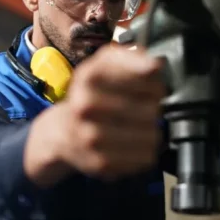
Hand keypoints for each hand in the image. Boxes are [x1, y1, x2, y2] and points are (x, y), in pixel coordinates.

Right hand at [25, 46, 164, 183]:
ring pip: (151, 134)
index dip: (156, 82)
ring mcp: (91, 136)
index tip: (154, 84)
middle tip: (145, 105)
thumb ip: (132, 57)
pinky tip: (133, 141)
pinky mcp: (101, 162)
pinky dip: (146, 149)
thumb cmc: (90, 95)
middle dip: (154, 106)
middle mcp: (86, 106)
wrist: (62, 132)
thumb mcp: (104, 64)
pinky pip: (144, 157)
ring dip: (151, 129)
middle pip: (150, 108)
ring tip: (140, 124)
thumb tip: (157, 64)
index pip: (145, 76)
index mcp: (89, 76)